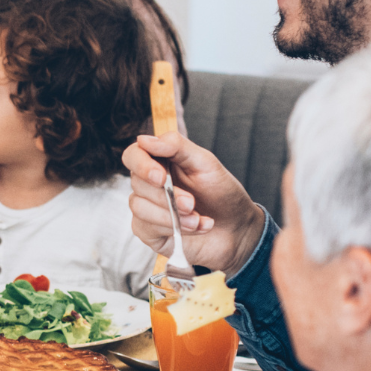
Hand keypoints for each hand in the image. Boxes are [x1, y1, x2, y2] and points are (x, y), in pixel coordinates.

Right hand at [122, 134, 263, 274]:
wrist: (236, 228)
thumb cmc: (221, 193)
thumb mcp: (205, 163)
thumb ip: (176, 146)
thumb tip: (144, 139)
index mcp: (160, 161)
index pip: (133, 156)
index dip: (141, 165)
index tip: (161, 177)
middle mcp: (149, 184)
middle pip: (137, 183)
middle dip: (167, 196)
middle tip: (192, 203)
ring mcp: (146, 208)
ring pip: (139, 207)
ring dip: (172, 215)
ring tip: (197, 219)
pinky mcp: (148, 231)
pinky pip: (145, 227)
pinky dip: (173, 228)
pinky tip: (194, 228)